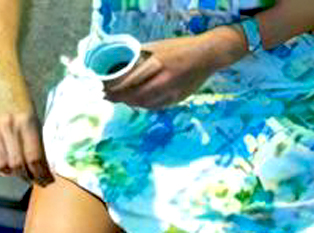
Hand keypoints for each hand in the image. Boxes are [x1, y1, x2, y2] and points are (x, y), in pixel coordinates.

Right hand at [0, 74, 53, 185]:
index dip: (41, 174)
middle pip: (17, 164)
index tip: (46, 181)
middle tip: (34, 180)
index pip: (34, 157)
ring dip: (12, 173)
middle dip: (28, 177)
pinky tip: (7, 164)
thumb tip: (40, 170)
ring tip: (20, 173)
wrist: (1, 83)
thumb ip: (36, 143)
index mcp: (26, 121)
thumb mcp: (35, 120)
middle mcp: (8, 125)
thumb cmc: (23, 104)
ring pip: (1, 164)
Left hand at [104, 31, 239, 108]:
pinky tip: (137, 101)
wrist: (208, 55)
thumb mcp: (159, 46)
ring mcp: (172, 92)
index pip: (131, 81)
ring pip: (145, 104)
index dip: (116, 89)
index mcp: (158, 64)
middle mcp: (164, 80)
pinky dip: (144, 105)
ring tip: (121, 100)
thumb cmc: (182, 48)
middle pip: (136, 96)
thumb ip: (141, 55)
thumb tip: (122, 63)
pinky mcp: (178, 99)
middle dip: (120, 99)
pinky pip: (156, 106)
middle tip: (109, 98)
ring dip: (131, 103)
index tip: (105, 90)